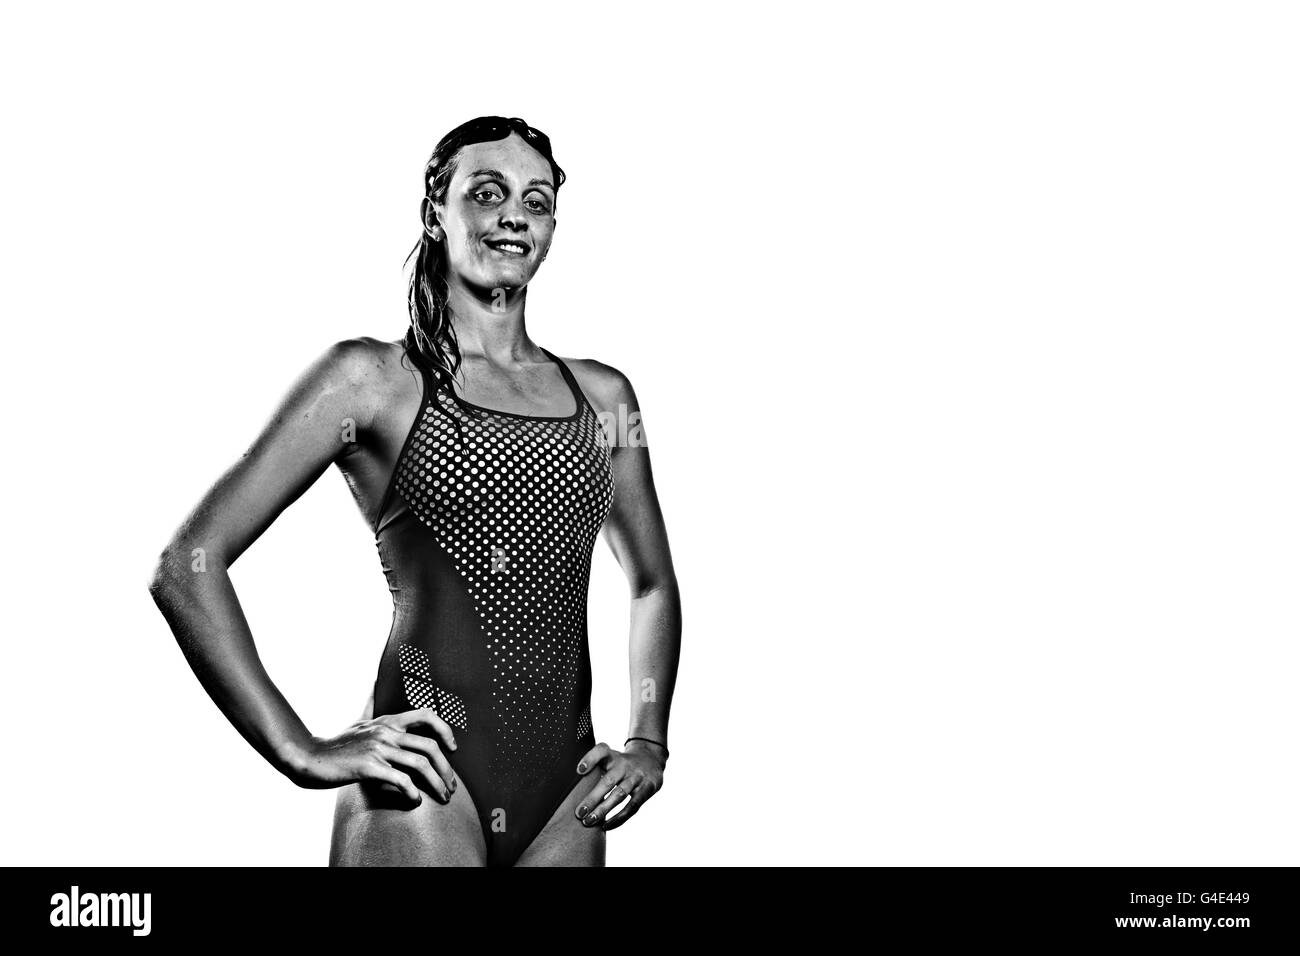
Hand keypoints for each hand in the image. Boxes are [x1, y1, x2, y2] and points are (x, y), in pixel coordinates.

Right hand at [286, 707, 458, 805]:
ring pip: (420, 764)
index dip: (445, 730)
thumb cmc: (337, 745)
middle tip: (451, 786)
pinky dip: (413, 793)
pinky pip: (401, 780)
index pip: (427, 714)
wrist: (309, 758)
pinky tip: (415, 801)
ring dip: (437, 783)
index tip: (453, 748)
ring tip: (442, 797)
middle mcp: (386, 731)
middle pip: (430, 746)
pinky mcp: (368, 766)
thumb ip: (376, 712)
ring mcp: (378, 748)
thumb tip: (382, 694)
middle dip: (447, 768)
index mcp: (388, 721)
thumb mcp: (360, 723)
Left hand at [573, 740, 665, 830]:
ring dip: (604, 809)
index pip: (602, 751)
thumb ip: (593, 769)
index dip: (590, 759)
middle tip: (579, 813)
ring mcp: (636, 777)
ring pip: (619, 794)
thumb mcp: (609, 758)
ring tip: (589, 821)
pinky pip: (632, 806)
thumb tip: (567, 788)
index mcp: (612, 756)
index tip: (579, 771)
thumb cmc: (620, 764)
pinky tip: (606, 826)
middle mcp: (624, 764)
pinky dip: (619, 818)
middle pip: (608, 780)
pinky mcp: (647, 789)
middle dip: (593, 798)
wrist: (651, 760)